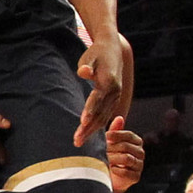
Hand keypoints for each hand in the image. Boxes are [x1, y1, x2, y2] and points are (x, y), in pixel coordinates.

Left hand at [74, 33, 133, 148]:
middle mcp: (114, 91)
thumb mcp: (89, 56)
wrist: (112, 50)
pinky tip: (89, 135)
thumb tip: (82, 72)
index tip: (82, 122)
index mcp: (109, 81)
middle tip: (77, 141)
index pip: (97, 99)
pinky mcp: (114, 100)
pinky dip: (98, 126)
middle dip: (89, 128)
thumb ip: (86, 65)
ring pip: (104, 117)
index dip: (90, 110)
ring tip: (79, 141)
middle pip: (101, 112)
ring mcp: (115, 97)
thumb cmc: (96, 53)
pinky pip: (106, 115)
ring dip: (92, 130)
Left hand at [104, 117, 143, 192]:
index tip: (106, 136)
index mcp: (136, 142)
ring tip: (103, 159)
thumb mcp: (111, 143)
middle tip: (100, 150)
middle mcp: (140, 152)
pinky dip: (117, 170)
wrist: (110, 176)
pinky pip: (127, 172)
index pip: (129, 135)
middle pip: (126, 147)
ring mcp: (139, 165)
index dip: (117, 135)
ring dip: (113, 158)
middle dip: (111, 148)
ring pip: (127, 159)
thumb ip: (115, 131)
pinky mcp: (136, 177)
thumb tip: (119, 117)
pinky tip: (110, 169)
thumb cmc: (111, 156)